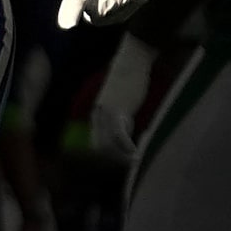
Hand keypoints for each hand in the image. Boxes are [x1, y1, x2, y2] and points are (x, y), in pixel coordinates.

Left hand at [89, 34, 157, 161]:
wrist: (131, 62)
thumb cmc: (129, 80)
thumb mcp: (121, 102)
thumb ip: (120, 116)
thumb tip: (126, 129)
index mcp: (96, 114)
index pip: (95, 141)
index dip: (104, 156)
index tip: (117, 166)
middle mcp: (97, 115)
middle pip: (98, 146)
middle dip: (111, 160)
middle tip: (128, 168)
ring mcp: (105, 114)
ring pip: (107, 144)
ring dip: (120, 157)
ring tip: (133, 165)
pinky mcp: (117, 111)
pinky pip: (119, 136)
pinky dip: (127, 148)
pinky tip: (136, 155)